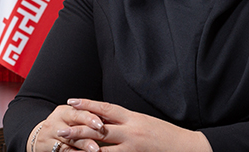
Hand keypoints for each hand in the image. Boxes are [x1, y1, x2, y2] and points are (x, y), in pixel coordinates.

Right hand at [28, 103, 105, 151]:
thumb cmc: (63, 128)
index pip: (79, 111)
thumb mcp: (71, 121)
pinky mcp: (46, 145)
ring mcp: (50, 132)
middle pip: (73, 123)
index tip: (101, 123)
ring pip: (70, 139)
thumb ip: (85, 119)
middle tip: (101, 132)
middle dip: (88, 128)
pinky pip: (63, 150)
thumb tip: (108, 122)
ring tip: (95, 149)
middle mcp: (56, 119)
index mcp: (65, 111)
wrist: (41, 138)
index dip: (90, 117)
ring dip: (84, 144)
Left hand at [58, 99, 212, 151]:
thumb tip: (106, 118)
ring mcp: (133, 148)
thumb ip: (127, 121)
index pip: (105, 108)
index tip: (70, 102)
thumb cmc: (166, 136)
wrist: (188, 148)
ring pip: (102, 150)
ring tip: (67, 150)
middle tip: (60, 131)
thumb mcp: (145, 122)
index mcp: (133, 117)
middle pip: (99, 129)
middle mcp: (132, 131)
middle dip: (78, 130)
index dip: (87, 104)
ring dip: (83, 151)